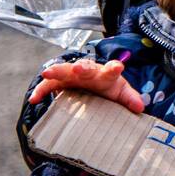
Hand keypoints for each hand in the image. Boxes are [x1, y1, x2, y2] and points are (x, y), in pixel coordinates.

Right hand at [28, 59, 144, 113]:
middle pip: (84, 67)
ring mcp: (72, 75)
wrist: (92, 84)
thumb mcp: (120, 93)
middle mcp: (88, 72)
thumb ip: (130, 99)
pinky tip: (34, 99)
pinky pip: (48, 85)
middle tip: (78, 69)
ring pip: (63, 71)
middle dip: (81, 68)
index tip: (117, 67)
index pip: (111, 69)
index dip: (114, 68)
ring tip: (47, 73)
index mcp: (105, 75)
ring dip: (56, 71)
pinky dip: (41, 90)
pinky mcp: (59, 82)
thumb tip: (140, 107)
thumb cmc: (108, 87)